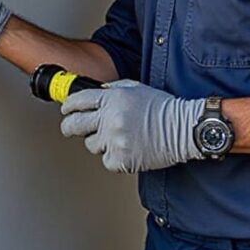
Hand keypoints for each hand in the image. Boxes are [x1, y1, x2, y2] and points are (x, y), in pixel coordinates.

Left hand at [60, 80, 205, 172]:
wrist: (183, 129)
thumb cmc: (163, 108)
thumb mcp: (136, 88)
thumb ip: (113, 90)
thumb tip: (97, 94)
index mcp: (112, 99)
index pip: (78, 101)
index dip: (68, 106)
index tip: (66, 109)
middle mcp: (110, 118)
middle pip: (74, 125)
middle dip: (68, 126)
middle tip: (69, 128)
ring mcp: (114, 140)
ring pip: (90, 144)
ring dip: (99, 142)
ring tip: (117, 138)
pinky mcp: (121, 159)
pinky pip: (106, 160)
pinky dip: (113, 157)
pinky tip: (127, 149)